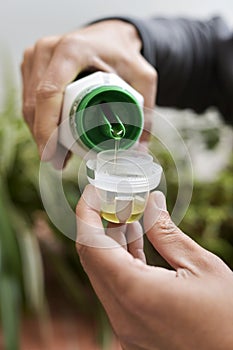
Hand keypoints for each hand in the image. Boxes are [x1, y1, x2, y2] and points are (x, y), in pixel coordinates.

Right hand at [21, 20, 156, 165]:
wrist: (110, 38)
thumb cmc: (124, 55)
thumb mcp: (143, 79)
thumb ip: (146, 113)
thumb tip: (140, 151)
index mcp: (72, 50)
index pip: (49, 93)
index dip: (47, 128)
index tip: (51, 154)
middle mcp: (47, 50)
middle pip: (35, 104)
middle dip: (44, 138)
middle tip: (59, 162)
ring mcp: (36, 57)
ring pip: (29, 104)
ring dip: (40, 133)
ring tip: (58, 155)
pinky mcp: (32, 65)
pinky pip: (29, 99)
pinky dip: (39, 121)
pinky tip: (52, 139)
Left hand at [76, 185, 232, 349]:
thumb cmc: (228, 319)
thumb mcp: (201, 267)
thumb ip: (167, 233)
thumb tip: (151, 202)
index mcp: (135, 292)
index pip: (90, 245)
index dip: (87, 212)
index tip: (95, 190)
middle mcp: (121, 314)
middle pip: (93, 258)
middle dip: (100, 224)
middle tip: (117, 199)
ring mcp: (125, 327)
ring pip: (105, 273)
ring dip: (113, 242)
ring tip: (129, 216)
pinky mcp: (134, 331)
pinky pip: (117, 290)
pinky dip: (122, 263)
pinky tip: (135, 243)